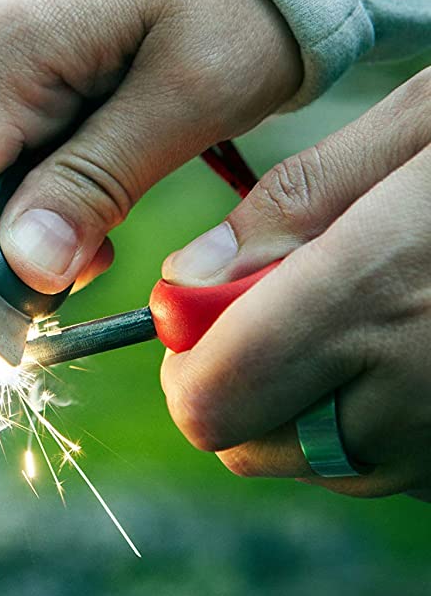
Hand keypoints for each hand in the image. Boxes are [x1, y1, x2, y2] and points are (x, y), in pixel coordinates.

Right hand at [0, 0, 300, 295]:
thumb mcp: (190, 99)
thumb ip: (97, 182)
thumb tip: (22, 271)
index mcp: (6, 41)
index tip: (61, 285)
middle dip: (20, 230)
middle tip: (110, 233)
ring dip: (36, 186)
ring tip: (122, 157)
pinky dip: (39, 140)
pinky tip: (102, 117)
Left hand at [160, 68, 430, 499]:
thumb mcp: (423, 124)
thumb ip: (296, 200)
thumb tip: (190, 276)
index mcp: (375, 291)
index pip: (216, 397)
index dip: (187, 363)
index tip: (202, 311)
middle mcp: (413, 387)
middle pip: (252, 447)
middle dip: (237, 385)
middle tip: (274, 311)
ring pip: (321, 465)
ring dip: (305, 407)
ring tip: (363, 317)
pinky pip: (394, 471)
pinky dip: (374, 425)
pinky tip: (412, 350)